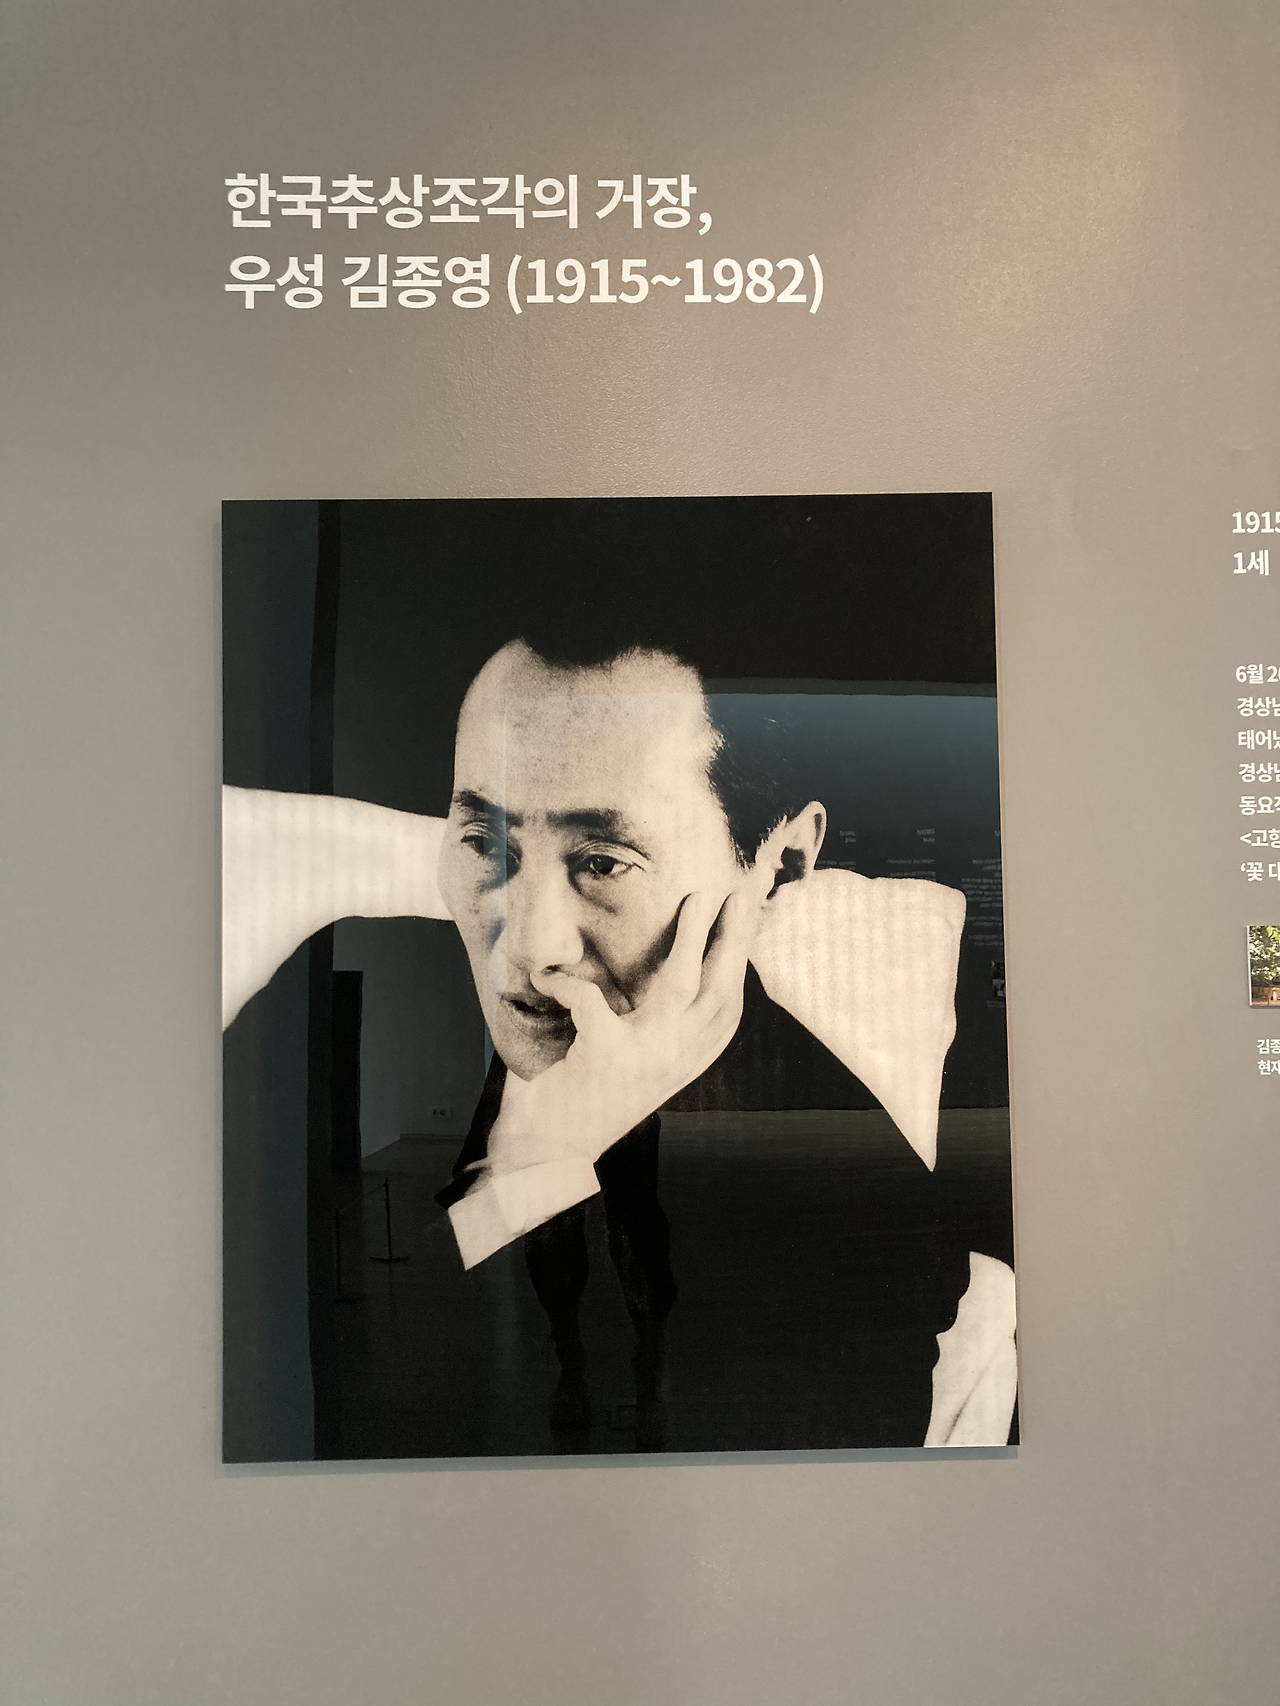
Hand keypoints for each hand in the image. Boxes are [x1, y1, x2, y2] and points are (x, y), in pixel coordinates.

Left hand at [485, 885, 758, 1173]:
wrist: (545, 1158)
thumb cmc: (581, 1103)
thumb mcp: (629, 1061)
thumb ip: (647, 1024)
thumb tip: (649, 967)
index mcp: (684, 1062)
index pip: (727, 1009)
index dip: (740, 964)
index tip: (749, 922)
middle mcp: (676, 1061)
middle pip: (719, 991)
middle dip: (735, 939)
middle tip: (742, 894)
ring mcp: (648, 1059)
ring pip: (683, 986)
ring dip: (693, 940)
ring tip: (698, 900)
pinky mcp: (608, 1056)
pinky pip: (592, 1002)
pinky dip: (567, 984)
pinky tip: (547, 975)